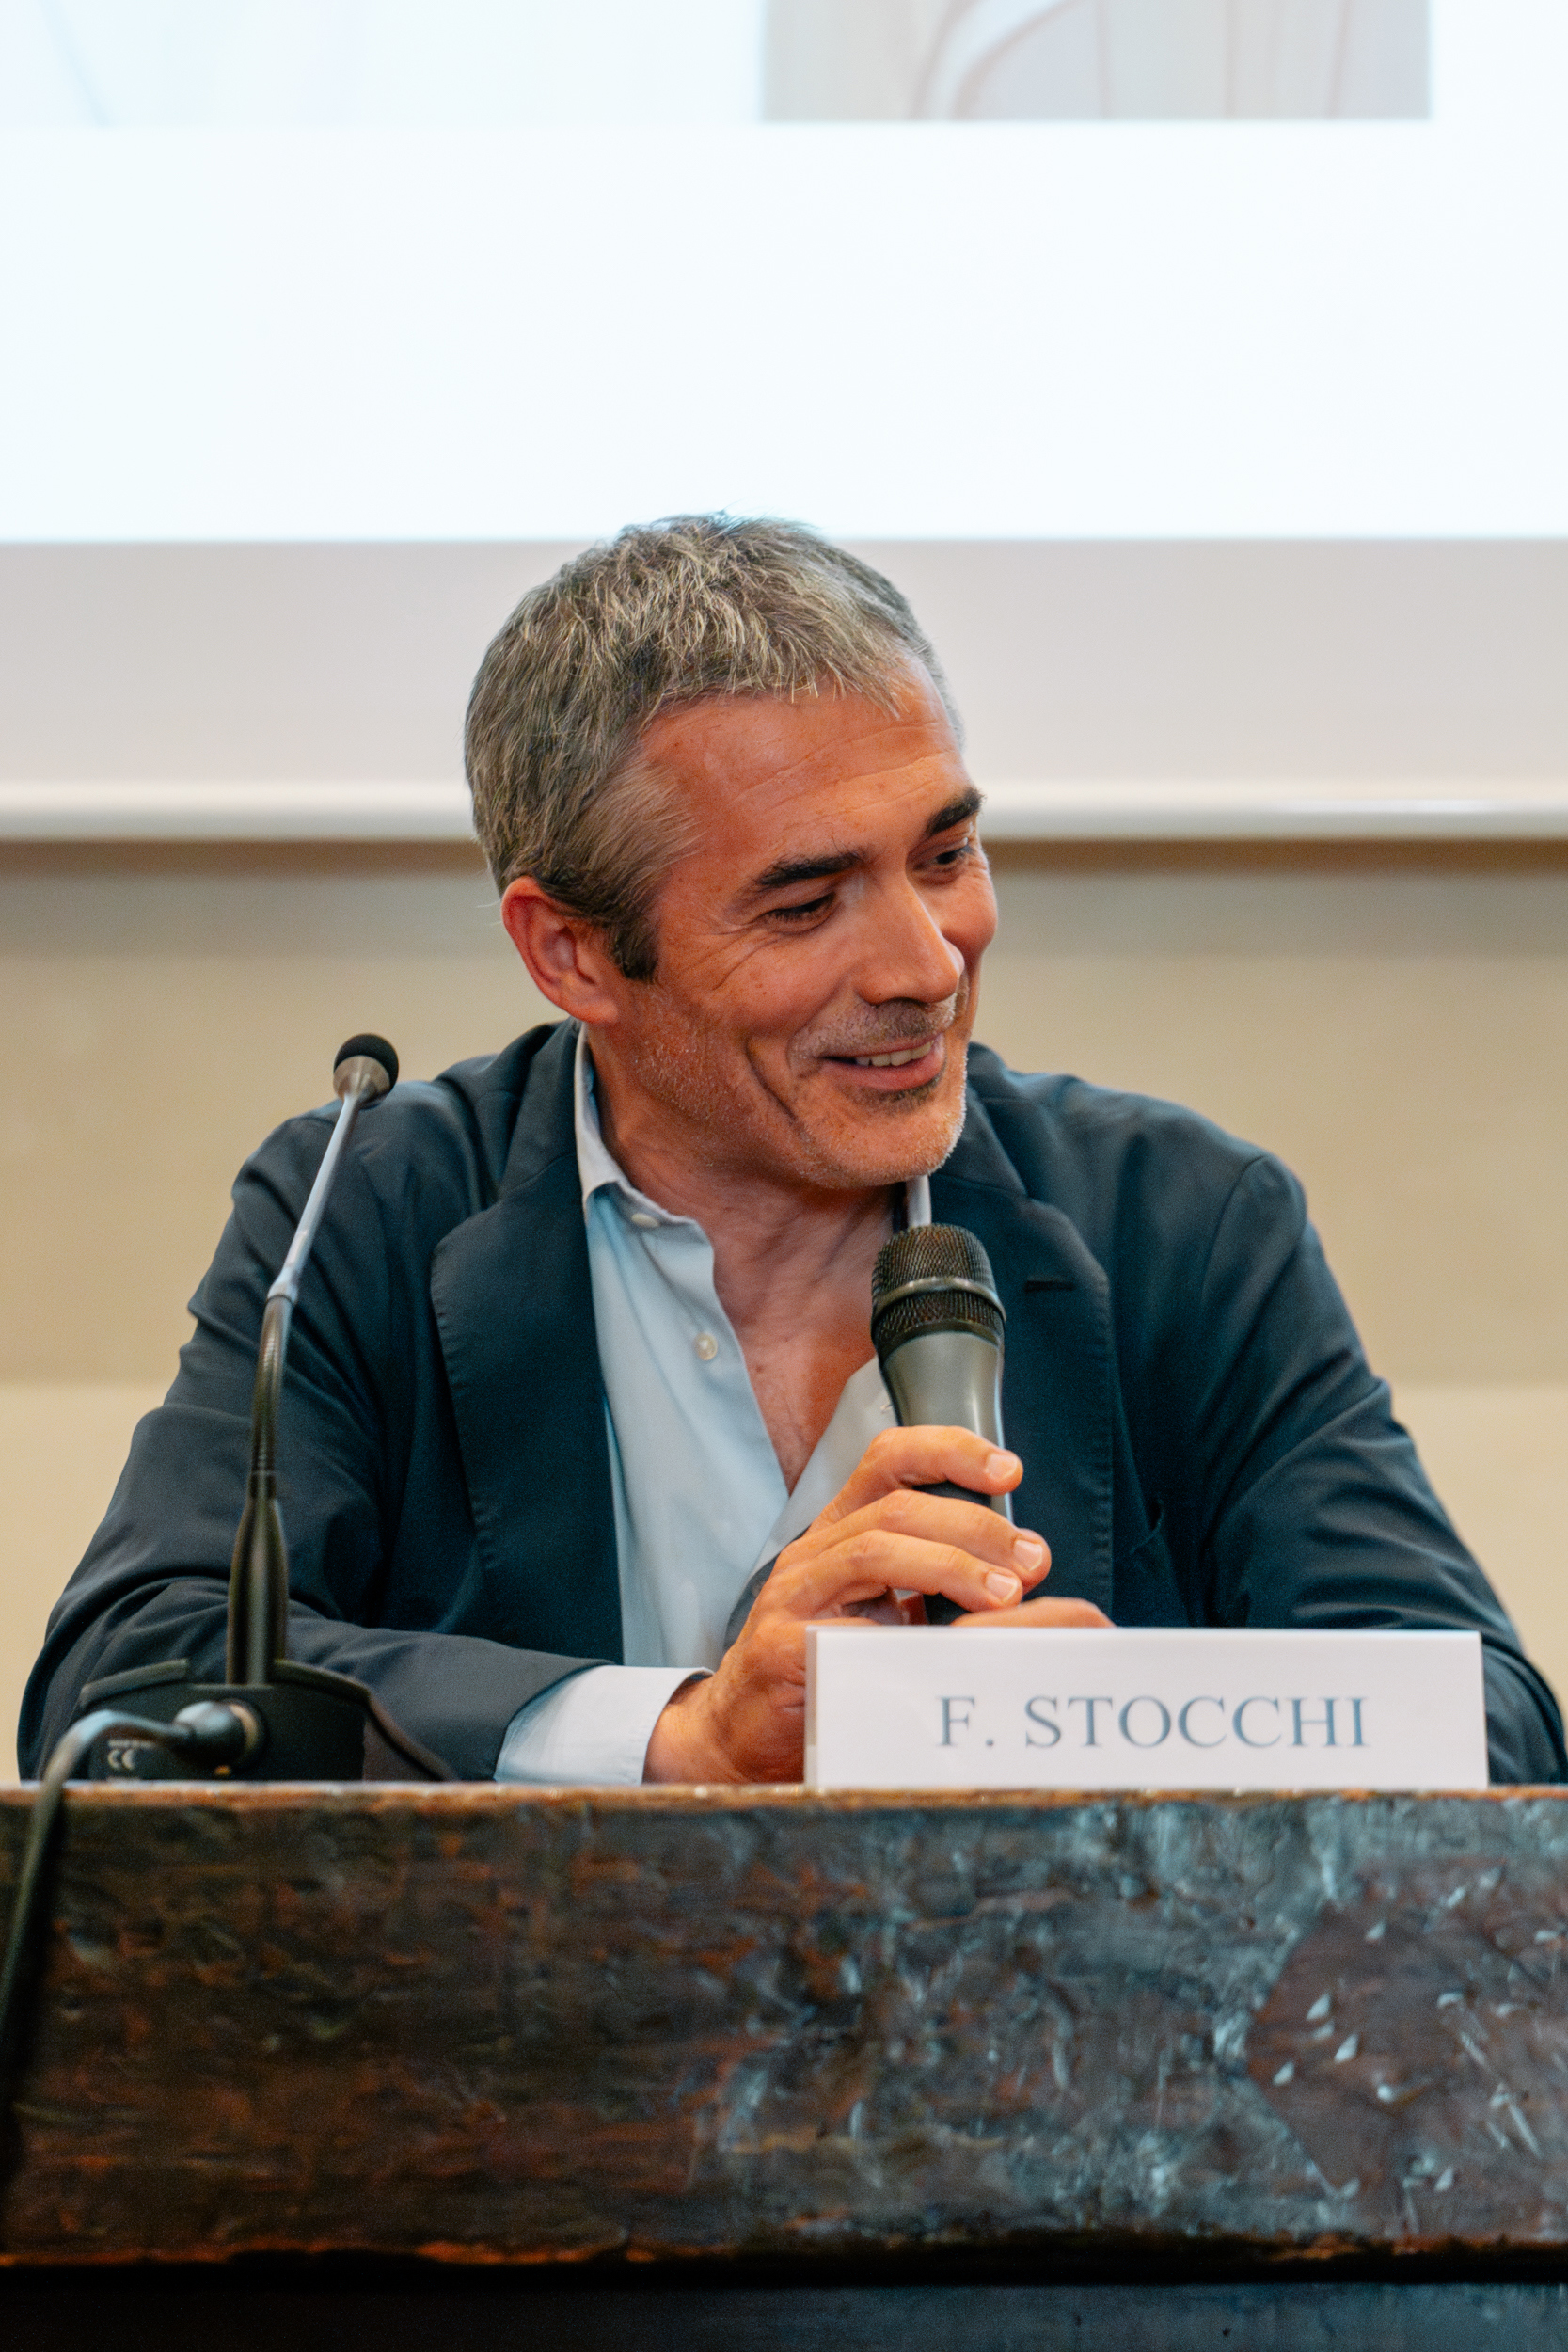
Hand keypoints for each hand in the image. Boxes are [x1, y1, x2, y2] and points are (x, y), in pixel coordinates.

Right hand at [643, 1426, 1107, 1783]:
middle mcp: (814, 1552)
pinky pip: (841, 1627)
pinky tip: (937, 1651)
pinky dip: (895, 1635)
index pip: (890, 1460)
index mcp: (842, 1532)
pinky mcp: (778, 1647)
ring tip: (1004, 1595)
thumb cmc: (828, 1671)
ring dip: (950, 1566)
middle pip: (898, 1507)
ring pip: (874, 1550)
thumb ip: (935, 1583)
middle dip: (976, 1527)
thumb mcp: (886, 1613)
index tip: (1008, 1471)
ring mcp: (791, 1596)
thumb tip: (1024, 1571)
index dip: (949, 1451)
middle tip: (1033, 1560)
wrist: (743, 1735)